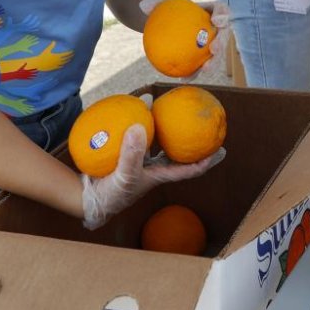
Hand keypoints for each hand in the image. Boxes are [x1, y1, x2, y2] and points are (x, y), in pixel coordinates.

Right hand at [81, 124, 224, 229]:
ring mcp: (140, 162)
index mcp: (159, 175)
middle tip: (205, 128)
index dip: (205, 162)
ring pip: (158, 143)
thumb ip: (132, 154)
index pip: (188, 170)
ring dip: (165, 130)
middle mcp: (153, 168)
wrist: (88, 198)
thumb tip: (140, 126)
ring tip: (174, 113)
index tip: (220, 151)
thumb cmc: (111, 193)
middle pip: (177, 154)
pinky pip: (136, 138)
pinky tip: (137, 110)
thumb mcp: (124, 174)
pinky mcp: (126, 156)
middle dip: (192, 143)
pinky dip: (138, 125)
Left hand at [140, 0, 231, 77]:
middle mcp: (217, 28)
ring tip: (204, 70)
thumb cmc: (170, 12)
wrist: (171, 25)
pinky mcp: (207, 57)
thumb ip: (155, 5)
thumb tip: (143, 5)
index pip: (222, 10)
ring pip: (217, 54)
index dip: (223, 15)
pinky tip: (184, 78)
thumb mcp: (162, 6)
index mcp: (212, 11)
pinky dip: (195, 72)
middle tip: (214, 49)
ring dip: (213, 63)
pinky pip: (202, 65)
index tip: (217, 21)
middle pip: (224, 35)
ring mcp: (214, 43)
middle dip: (222, 43)